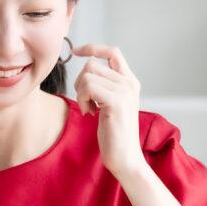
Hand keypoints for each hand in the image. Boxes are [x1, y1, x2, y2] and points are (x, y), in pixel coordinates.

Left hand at [72, 43, 145, 178]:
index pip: (112, 51)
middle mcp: (129, 83)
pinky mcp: (116, 102)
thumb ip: (105, 86)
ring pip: (87, 76)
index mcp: (130, 81)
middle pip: (92, 65)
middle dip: (80, 82)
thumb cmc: (114, 134)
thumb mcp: (110, 104)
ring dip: (81, 93)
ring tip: (90, 109)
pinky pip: (88, 88)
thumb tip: (87, 69)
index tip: (76, 51)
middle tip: (87, 102)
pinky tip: (90, 113)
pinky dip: (83, 100)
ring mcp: (125, 91)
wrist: (125, 158)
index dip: (93, 48)